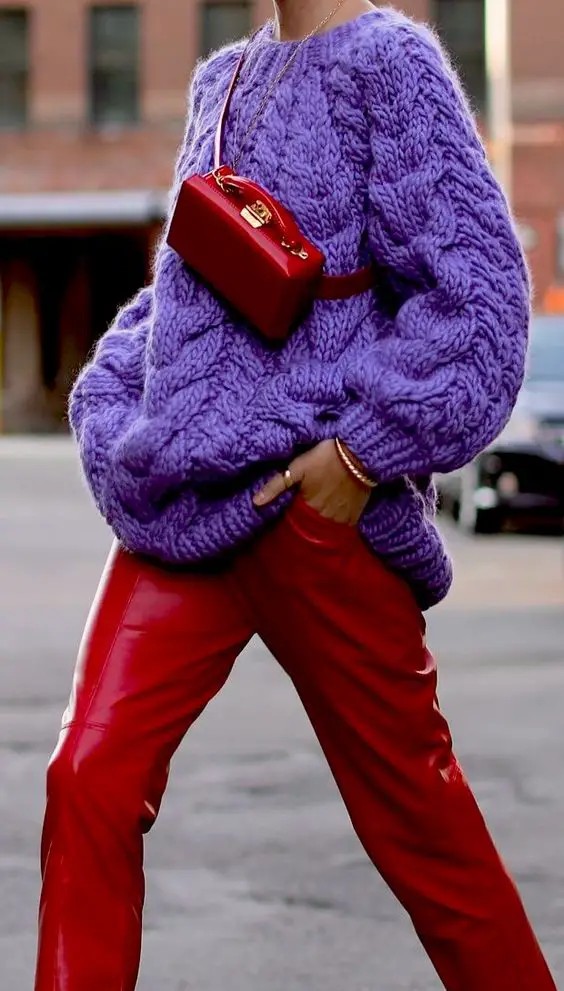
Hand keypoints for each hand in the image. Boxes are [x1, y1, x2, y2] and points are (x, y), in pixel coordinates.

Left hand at [253, 439, 370, 524]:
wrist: (359, 453)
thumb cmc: (326, 457)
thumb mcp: (298, 466)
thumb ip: (276, 485)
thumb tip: (255, 502)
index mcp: (308, 506)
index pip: (294, 522)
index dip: (290, 518)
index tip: (289, 513)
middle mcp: (325, 516)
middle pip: (311, 527)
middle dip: (306, 524)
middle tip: (303, 515)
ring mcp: (342, 517)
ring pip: (327, 529)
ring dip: (321, 525)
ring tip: (318, 517)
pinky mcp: (356, 514)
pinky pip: (344, 527)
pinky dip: (337, 525)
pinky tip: (333, 518)